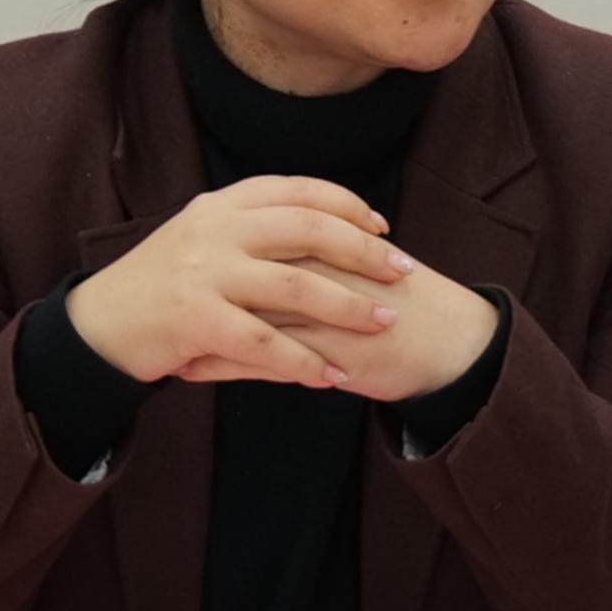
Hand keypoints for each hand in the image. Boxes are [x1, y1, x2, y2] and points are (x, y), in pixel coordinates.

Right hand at [65, 176, 413, 389]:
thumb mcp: (200, 237)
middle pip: (308, 229)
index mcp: (221, 205)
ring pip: (295, 287)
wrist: (97, 326)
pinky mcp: (195, 321)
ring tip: (384, 322)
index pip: (297, 190)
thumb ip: (250, 228)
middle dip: (363, 251)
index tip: (380, 226)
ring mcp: (204, 274)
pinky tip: (331, 376)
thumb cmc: (158, 285)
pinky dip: (304, 362)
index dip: (346, 205)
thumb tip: (321, 226)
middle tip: (401, 271)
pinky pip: (265, 343)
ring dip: (348, 307)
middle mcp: (214, 229)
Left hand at [180, 253, 499, 406]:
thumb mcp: (359, 268)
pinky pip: (265, 360)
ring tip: (164, 344)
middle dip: (198, 291)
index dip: (214, 253)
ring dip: (200, 332)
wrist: (453, 341)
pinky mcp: (328, 353)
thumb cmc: (407, 304)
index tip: (176, 266)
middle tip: (158, 302)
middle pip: (242, 275)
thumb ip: (319, 254)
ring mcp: (323, 313)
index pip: (258, 239)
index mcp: (326, 244)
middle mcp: (320, 271)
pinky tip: (192, 371)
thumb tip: (272, 243)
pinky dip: (223, 366)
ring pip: (246, 318)